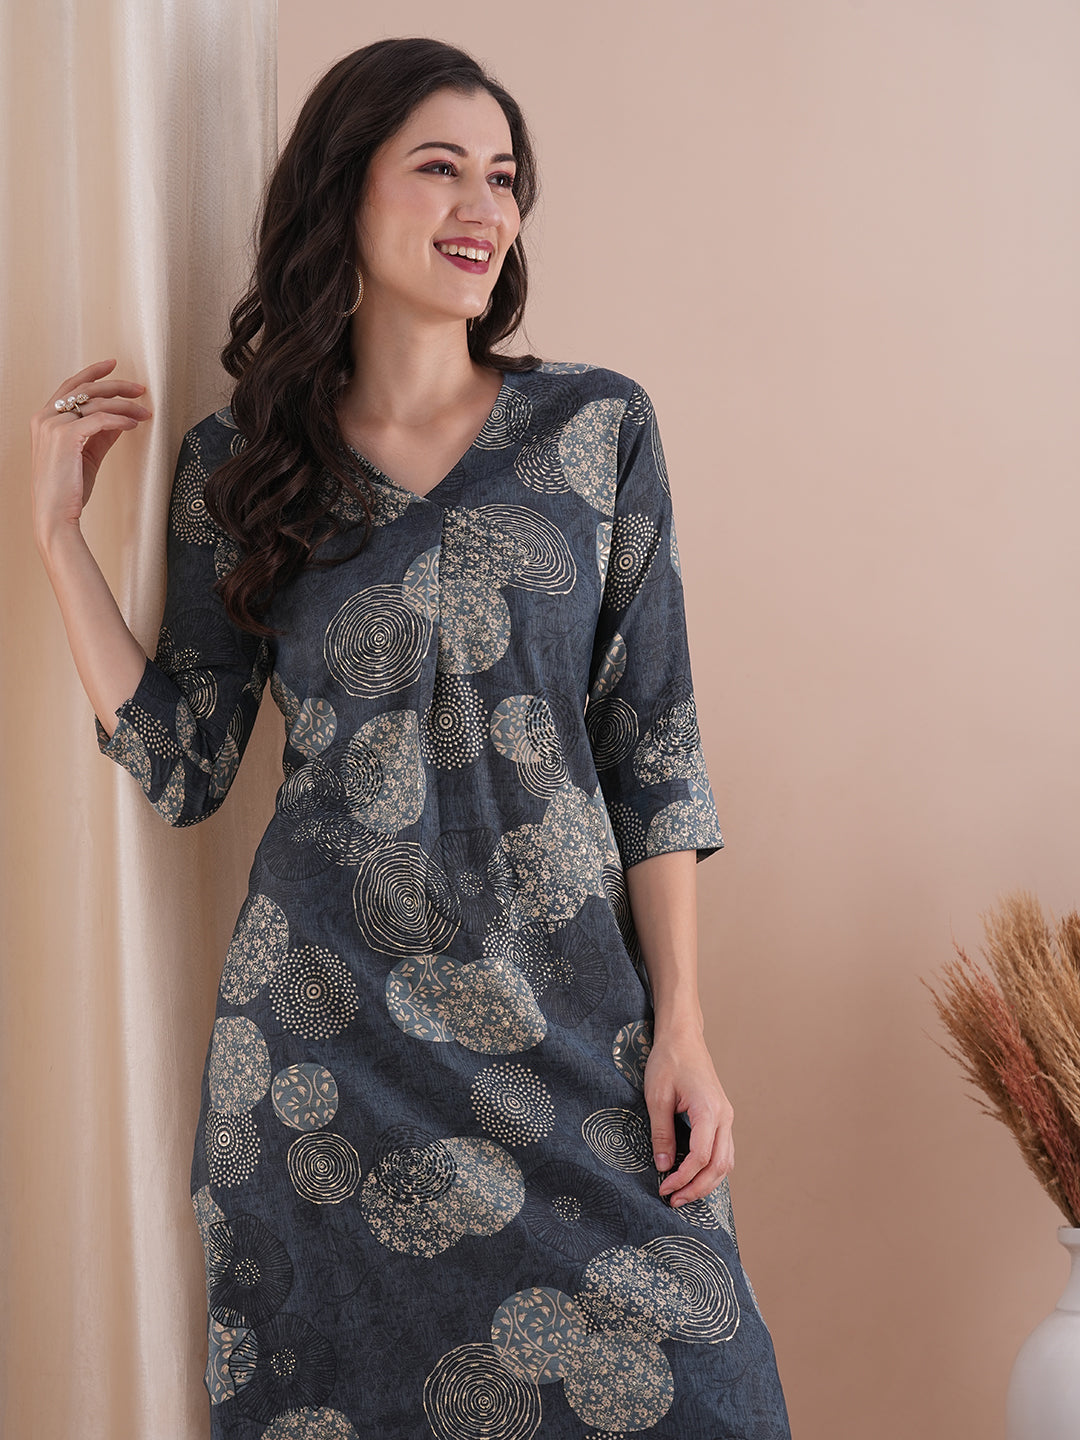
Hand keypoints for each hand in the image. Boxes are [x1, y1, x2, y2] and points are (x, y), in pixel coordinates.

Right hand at [30, 358, 151, 549]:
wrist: (55, 515)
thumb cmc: (67, 490)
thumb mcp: (86, 455)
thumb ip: (101, 434)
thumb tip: (122, 419)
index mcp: (44, 419)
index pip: (70, 386)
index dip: (92, 373)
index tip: (112, 365)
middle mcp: (45, 417)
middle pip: (85, 389)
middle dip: (116, 385)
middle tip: (140, 388)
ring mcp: (52, 425)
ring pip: (95, 402)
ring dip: (125, 405)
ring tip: (145, 412)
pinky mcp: (65, 436)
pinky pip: (100, 419)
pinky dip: (121, 419)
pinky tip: (134, 424)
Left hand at [643, 1022, 734, 1208]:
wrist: (683, 1038)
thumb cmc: (668, 1061)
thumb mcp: (657, 1097)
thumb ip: (661, 1133)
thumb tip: (664, 1166)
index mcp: (709, 1110)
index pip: (702, 1157)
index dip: (683, 1178)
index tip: (663, 1188)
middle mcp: (724, 1116)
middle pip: (719, 1166)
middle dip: (697, 1188)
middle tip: (673, 1201)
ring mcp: (726, 1117)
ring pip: (726, 1162)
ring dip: (707, 1182)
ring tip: (682, 1194)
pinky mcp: (722, 1117)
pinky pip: (723, 1151)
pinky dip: (711, 1169)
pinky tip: (693, 1176)